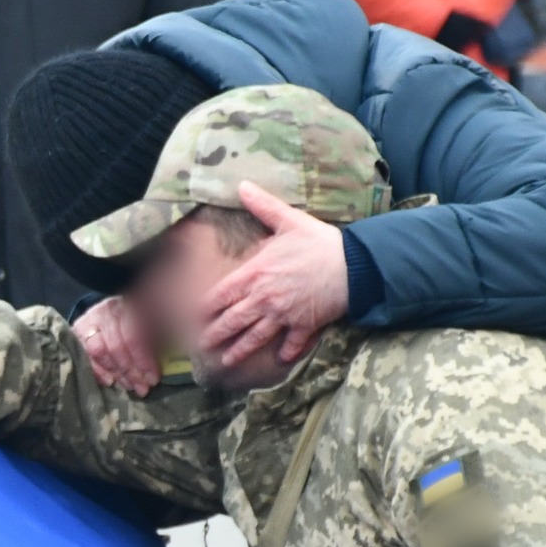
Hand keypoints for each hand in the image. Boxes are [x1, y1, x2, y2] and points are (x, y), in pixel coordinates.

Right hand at [73, 295, 159, 396]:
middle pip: (116, 345)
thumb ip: (162, 337)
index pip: (134, 336)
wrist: (120, 308)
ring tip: (129, 386)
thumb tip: (179, 355)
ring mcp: (93, 317)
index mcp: (133, 305)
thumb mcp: (158, 324)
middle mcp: (111, 308)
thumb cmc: (145, 321)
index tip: (153, 379)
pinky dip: (97, 369)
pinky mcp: (80, 327)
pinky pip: (84, 352)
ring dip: (116, 372)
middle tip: (142, 389)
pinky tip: (110, 381)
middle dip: (131, 371)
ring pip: (99, 349)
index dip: (143, 360)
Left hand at [198, 182, 350, 367]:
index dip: (205, 307)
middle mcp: (264, 298)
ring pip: (256, 336)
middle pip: (233, 320)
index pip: (222, 294)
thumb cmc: (319, 242)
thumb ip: (263, 205)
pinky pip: (292, 343)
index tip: (193, 316)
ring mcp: (283, 315)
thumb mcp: (288, 219)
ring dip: (240, 350)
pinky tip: (279, 361)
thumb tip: (242, 185)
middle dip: (215, 334)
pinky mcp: (304, 325)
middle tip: (201, 345)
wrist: (353, 265)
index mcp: (256, 273)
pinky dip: (286, 353)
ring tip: (227, 361)